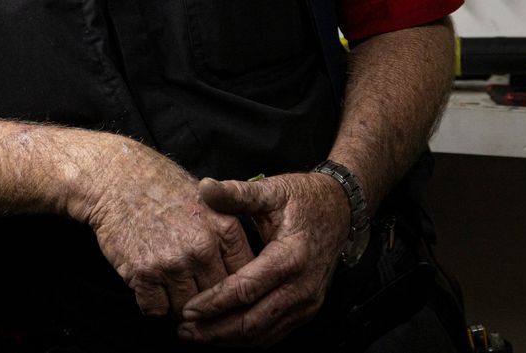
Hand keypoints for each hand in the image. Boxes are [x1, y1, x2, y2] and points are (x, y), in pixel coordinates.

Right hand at [77, 140, 255, 320]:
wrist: (117, 178)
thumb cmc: (162, 186)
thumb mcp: (207, 200)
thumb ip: (227, 235)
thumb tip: (246, 272)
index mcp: (224, 228)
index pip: (244, 278)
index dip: (235, 291)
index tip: (225, 295)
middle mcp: (202, 248)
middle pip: (216, 298)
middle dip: (206, 303)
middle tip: (196, 300)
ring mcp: (173, 262)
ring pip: (186, 309)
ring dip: (177, 305)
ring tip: (170, 290)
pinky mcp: (143, 273)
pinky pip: (155, 310)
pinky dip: (152, 304)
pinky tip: (149, 286)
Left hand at [177, 173, 348, 345]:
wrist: (341, 210)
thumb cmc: (304, 199)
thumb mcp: (272, 190)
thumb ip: (237, 193)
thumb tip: (205, 188)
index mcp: (291, 256)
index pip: (246, 289)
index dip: (215, 302)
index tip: (188, 309)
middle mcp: (302, 286)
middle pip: (253, 321)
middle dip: (216, 330)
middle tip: (185, 329)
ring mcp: (307, 302)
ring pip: (264, 334)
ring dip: (229, 339)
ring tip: (197, 334)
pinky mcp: (307, 309)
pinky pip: (275, 332)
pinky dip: (248, 337)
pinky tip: (225, 333)